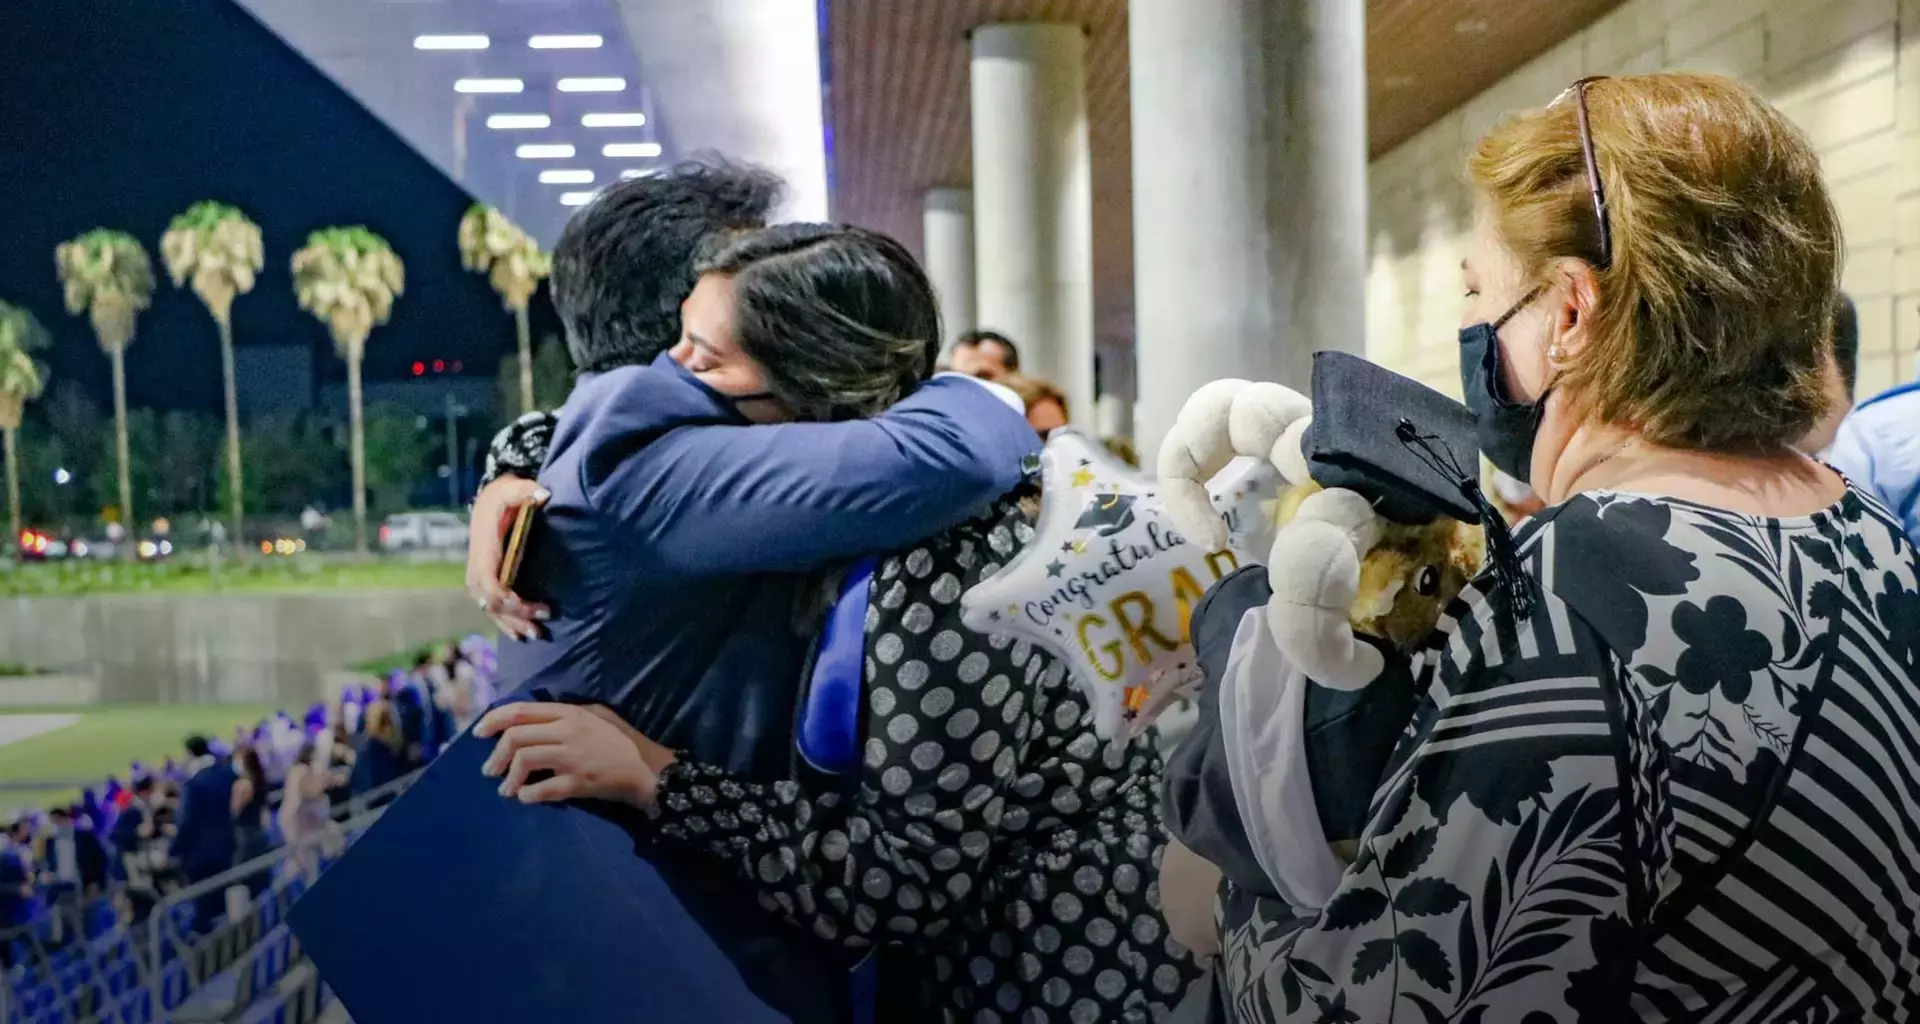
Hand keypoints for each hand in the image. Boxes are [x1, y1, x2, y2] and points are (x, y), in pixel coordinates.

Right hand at [466, 476, 551, 640]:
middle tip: (541, 628)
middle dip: (514, 617)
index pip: (490, 583)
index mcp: (484, 549)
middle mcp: (477, 567)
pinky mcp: (485, 580)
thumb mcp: (515, 488)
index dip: (508, 600)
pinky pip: (490, 606)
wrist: (489, 499)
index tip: (534, 606)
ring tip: (534, 636)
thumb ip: (528, 490)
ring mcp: (478, 575)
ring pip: (489, 608)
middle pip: (490, 602)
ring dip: (510, 624)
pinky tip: (518, 634)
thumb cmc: (505, 495)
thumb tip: (544, 495)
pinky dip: (504, 622)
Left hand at [475, 703, 667, 807]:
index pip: (520, 711)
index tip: (479, 733)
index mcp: (569, 713)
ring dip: (508, 778)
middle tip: (490, 770)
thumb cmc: (621, 739)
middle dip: (495, 756)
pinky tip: (525, 797)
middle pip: (515, 737)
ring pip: (524, 761)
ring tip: (506, 789)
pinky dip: (527, 795)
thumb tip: (530, 719)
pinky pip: (542, 789)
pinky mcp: (577, 782)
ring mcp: (571, 757)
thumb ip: (565, 714)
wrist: (646, 769)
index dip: (493, 720)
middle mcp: (567, 731)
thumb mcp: (596, 714)